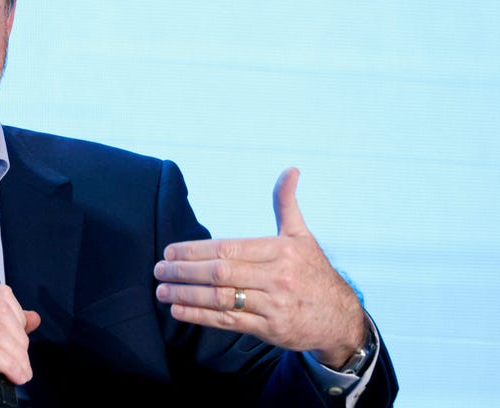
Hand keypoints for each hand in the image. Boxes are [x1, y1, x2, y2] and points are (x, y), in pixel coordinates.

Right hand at [0, 280, 41, 407]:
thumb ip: (1, 325)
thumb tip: (33, 317)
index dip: (18, 318)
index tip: (22, 340)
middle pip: (0, 311)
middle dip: (19, 340)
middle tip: (23, 362)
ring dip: (16, 357)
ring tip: (22, 372)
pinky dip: (6, 364)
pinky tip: (13, 375)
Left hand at [153, 168, 364, 367]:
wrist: (341, 317)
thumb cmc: (313, 272)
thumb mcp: (302, 236)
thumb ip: (286, 204)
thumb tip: (291, 170)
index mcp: (280, 251)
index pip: (229, 249)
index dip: (196, 251)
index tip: (170, 251)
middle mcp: (277, 277)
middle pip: (221, 273)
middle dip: (184, 271)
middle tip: (158, 269)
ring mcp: (273, 305)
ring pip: (221, 299)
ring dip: (187, 295)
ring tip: (162, 290)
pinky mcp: (270, 329)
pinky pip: (229, 322)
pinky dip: (200, 316)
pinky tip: (179, 310)